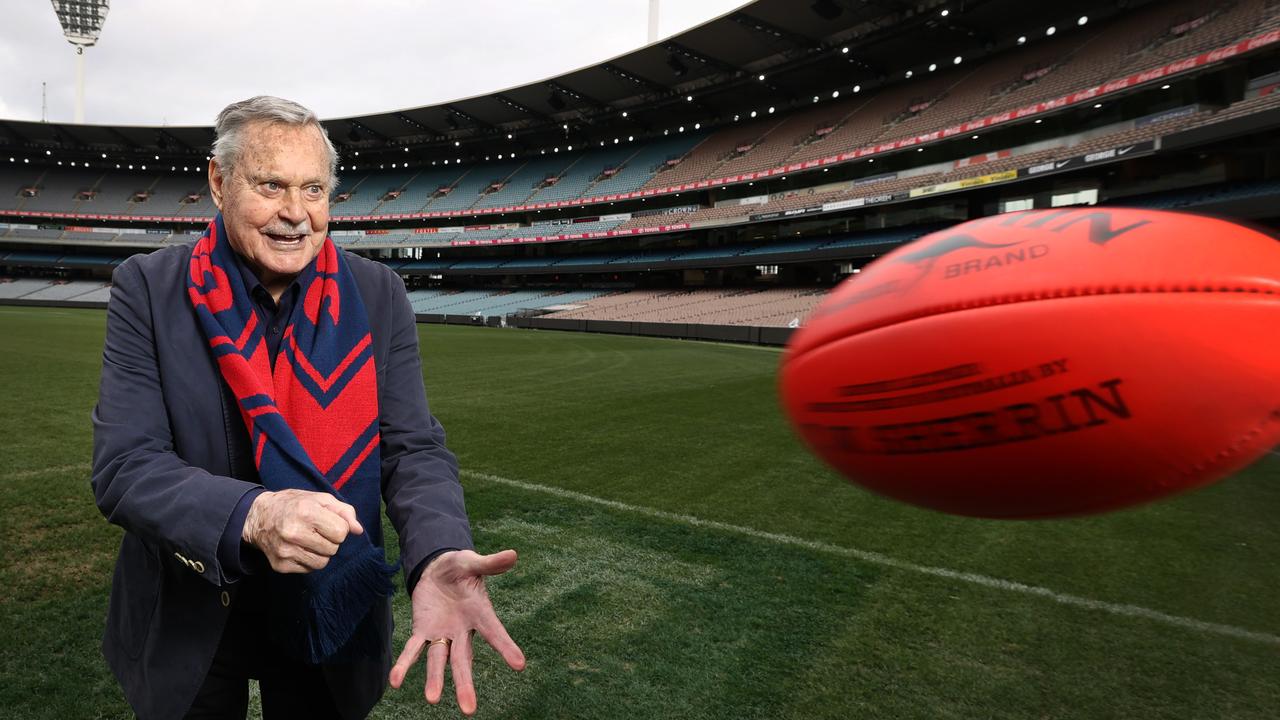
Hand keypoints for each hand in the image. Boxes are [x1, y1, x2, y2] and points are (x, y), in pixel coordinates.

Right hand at [241, 489, 363, 572]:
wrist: (259, 516)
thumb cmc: (295, 505)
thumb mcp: (321, 499)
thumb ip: (344, 512)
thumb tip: (358, 531)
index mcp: (306, 512)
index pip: (341, 532)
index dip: (339, 528)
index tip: (327, 523)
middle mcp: (293, 532)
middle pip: (333, 549)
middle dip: (330, 541)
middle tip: (317, 532)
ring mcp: (285, 551)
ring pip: (322, 563)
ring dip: (321, 553)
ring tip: (309, 541)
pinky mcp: (280, 565)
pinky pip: (308, 570)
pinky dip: (308, 560)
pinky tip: (298, 548)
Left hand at [389, 549, 525, 715]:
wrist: (437, 569)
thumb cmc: (460, 567)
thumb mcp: (473, 562)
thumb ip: (490, 564)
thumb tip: (513, 554)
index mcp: (480, 614)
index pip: (495, 633)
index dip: (506, 647)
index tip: (519, 665)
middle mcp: (462, 630)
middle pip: (464, 660)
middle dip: (465, 683)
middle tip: (469, 709)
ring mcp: (442, 633)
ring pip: (439, 660)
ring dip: (435, 679)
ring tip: (431, 699)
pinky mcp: (423, 630)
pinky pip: (413, 649)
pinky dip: (404, 664)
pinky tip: (395, 681)